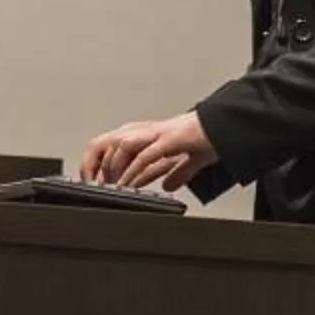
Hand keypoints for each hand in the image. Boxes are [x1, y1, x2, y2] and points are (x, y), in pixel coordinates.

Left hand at [78, 112, 215, 191]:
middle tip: (92, 186)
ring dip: (112, 168)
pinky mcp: (170, 139)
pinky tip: (130, 185)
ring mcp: (156, 133)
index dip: (92, 163)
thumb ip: (173, 172)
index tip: (89, 182)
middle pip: (104, 142)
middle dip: (92, 165)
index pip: (105, 144)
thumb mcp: (184, 159)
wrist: (225, 127)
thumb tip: (167, 185)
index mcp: (142, 133)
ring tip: (110, 187)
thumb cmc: (203, 137)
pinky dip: (134, 171)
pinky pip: (145, 155)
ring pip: (120, 146)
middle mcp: (144, 131)